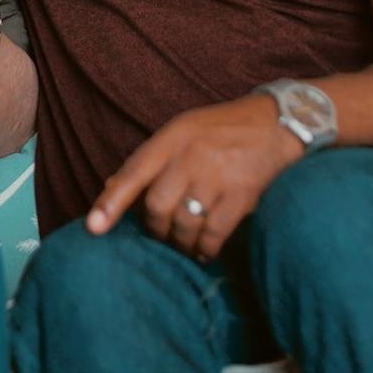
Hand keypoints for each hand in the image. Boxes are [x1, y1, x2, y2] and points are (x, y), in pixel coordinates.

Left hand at [86, 95, 304, 260]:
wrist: (279, 122)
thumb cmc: (224, 129)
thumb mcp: (183, 132)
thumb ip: (150, 160)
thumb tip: (109, 188)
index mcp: (172, 137)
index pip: (133, 172)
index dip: (111, 203)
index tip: (94, 228)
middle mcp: (191, 155)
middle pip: (156, 206)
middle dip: (155, 229)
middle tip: (162, 235)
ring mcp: (217, 175)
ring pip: (183, 223)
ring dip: (180, 242)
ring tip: (184, 245)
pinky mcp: (242, 194)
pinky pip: (213, 233)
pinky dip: (206, 248)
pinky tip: (205, 250)